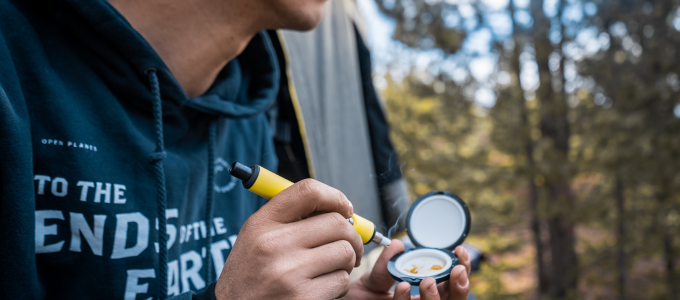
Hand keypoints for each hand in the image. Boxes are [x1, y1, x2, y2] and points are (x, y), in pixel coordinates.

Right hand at [215, 179, 363, 299]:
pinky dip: (339, 285)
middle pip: (336, 223)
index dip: (335, 197)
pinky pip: (341, 281)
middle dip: (352, 235)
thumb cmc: (250, 275)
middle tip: (349, 247)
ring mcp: (288, 272)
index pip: (308, 191)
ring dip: (346, 263)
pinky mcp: (303, 298)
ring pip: (344, 252)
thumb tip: (339, 210)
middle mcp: (273, 244)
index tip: (345, 210)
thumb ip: (289, 219)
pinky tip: (322, 289)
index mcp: (262, 223)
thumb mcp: (255, 238)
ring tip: (330, 270)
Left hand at [343, 242, 470, 299]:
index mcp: (424, 296)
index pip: (453, 286)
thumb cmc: (361, 299)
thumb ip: (386, 265)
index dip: (462, 269)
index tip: (459, 251)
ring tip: (428, 281)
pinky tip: (403, 287)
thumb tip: (398, 245)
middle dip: (459, 288)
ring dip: (435, 297)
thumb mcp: (374, 280)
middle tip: (455, 271)